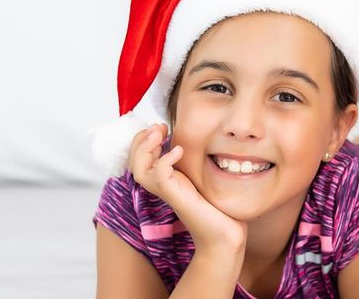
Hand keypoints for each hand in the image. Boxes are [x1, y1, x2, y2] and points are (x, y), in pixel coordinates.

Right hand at [129, 124, 246, 254]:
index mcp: (164, 180)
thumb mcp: (201, 177)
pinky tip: (178, 150)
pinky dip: (164, 160)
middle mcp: (161, 187)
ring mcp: (167, 192)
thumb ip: (193, 162)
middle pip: (134, 163)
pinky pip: (160, 175)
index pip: (140, 159)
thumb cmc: (216, 207)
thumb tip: (195, 141)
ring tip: (158, 133)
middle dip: (140, 141)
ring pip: (139, 169)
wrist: (224, 233)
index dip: (143, 140)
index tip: (160, 127)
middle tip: (157, 127)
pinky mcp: (177, 196)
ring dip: (144, 148)